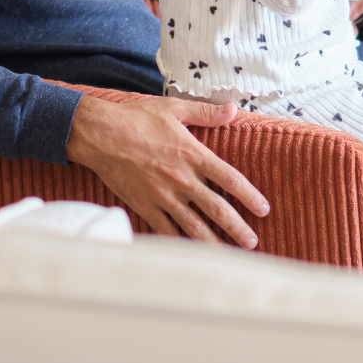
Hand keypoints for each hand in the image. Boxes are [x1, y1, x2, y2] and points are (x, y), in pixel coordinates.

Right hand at [66, 92, 270, 246]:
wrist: (99, 134)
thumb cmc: (136, 118)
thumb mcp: (174, 108)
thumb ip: (206, 112)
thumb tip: (234, 109)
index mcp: (193, 154)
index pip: (231, 180)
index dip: (250, 196)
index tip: (264, 210)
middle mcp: (182, 179)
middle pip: (217, 209)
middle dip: (237, 228)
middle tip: (252, 242)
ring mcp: (163, 196)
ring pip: (194, 225)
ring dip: (214, 241)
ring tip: (229, 254)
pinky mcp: (144, 206)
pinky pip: (166, 230)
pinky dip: (180, 242)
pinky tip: (191, 253)